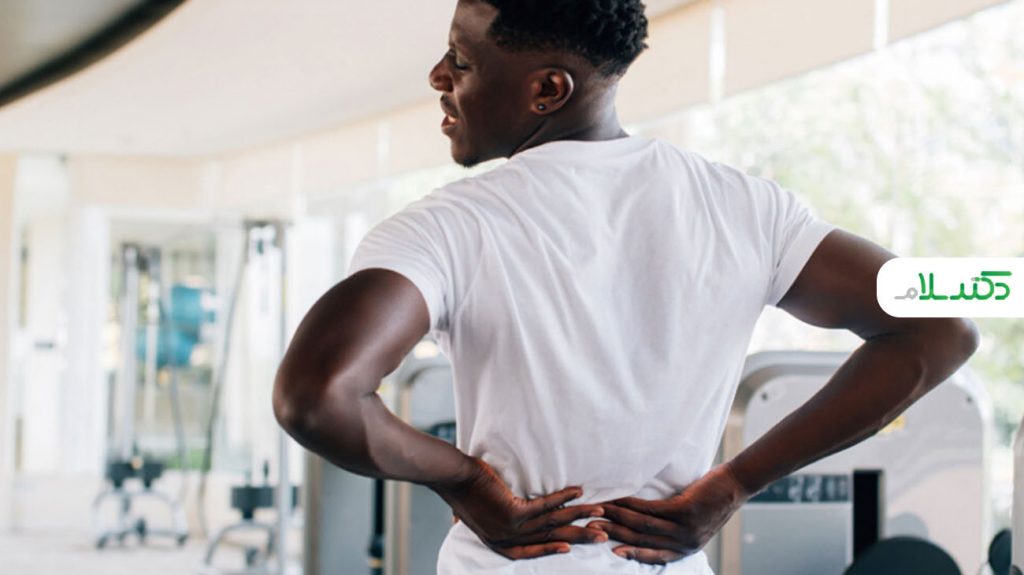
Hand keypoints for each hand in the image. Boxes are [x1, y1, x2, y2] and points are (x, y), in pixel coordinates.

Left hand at [431, 456, 607, 559]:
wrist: (454, 476)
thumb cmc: (463, 488)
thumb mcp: (471, 513)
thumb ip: (482, 519)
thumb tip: (466, 518)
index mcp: (497, 541)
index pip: (530, 550)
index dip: (552, 548)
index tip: (570, 547)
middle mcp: (505, 539)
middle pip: (549, 539)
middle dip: (578, 536)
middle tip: (601, 534)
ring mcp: (510, 528)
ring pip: (552, 523)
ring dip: (578, 516)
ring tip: (598, 510)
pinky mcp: (513, 513)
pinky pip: (545, 506)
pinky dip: (563, 498)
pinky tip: (577, 492)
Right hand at [587, 464, 750, 564]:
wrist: (737, 484)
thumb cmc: (713, 500)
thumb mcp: (693, 522)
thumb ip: (673, 528)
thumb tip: (646, 524)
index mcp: (686, 549)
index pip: (653, 555)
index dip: (630, 553)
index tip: (609, 551)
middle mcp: (685, 543)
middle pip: (642, 541)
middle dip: (615, 534)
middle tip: (593, 527)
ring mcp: (685, 528)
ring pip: (644, 526)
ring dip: (618, 517)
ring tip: (600, 511)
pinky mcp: (685, 511)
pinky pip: (652, 510)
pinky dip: (632, 505)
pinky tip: (619, 499)